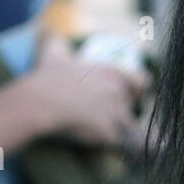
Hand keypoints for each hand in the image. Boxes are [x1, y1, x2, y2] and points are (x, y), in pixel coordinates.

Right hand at [31, 42, 148, 148]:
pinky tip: (125, 152)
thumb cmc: (47, 77)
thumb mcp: (53, 51)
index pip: (143, 82)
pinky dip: (128, 150)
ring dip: (124, 133)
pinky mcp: (111, 135)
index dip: (138, 91)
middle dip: (122, 114)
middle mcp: (120, 92)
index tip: (132, 96)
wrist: (40, 101)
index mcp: (112, 72)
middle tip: (104, 119)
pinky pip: (126, 146)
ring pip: (132, 129)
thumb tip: (48, 31)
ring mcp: (117, 114)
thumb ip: (55, 40)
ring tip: (116, 138)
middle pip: (132, 107)